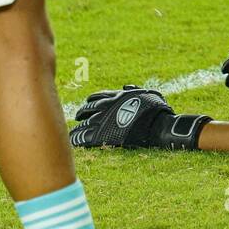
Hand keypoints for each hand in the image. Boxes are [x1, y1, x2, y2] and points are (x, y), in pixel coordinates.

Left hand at [70, 85, 209, 149]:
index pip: (96, 97)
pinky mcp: (101, 135)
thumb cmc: (155, 109)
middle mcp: (105, 107)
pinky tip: (74, 141)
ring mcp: (102, 121)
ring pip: (83, 124)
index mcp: (115, 96)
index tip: (87, 105)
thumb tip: (126, 87)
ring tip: (72, 133)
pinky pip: (84, 137)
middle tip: (78, 117)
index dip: (90, 102)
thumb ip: (134, 90)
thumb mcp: (146, 93)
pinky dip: (78, 138)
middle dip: (81, 113)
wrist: (156, 125)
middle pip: (86, 110)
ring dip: (77, 128)